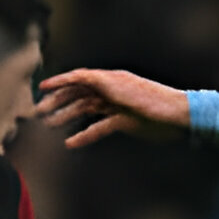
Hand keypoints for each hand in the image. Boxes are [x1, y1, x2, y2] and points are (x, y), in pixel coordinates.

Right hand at [36, 69, 190, 148]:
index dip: (60, 82)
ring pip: (86, 109)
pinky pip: (99, 127)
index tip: (42, 88)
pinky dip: (84, 134)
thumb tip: (78, 76)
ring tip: (50, 125)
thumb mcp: (124, 90)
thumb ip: (100, 82)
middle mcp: (111, 90)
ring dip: (68, 116)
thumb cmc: (155, 101)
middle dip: (58, 101)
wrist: (179, 117)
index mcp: (110, 79)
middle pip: (79, 93)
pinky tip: (71, 142)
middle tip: (39, 112)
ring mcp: (117, 106)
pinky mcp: (124, 122)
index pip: (79, 78)